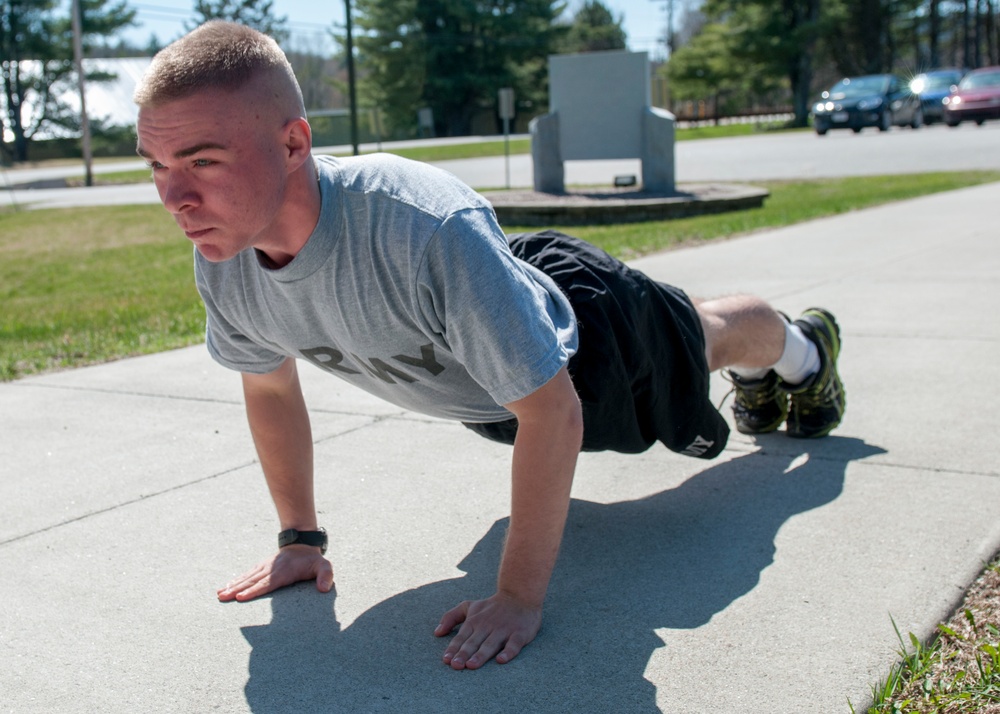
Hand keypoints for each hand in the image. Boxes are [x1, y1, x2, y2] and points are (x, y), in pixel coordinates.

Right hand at [217, 545, 333, 601]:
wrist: (302, 544)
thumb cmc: (312, 560)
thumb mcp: (324, 566)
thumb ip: (326, 576)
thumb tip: (324, 588)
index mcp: (284, 572)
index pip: (267, 583)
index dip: (254, 590)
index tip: (241, 596)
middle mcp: (271, 569)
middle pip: (252, 581)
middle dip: (237, 589)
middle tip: (222, 597)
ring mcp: (264, 567)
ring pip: (247, 577)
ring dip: (233, 585)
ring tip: (220, 593)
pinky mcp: (261, 567)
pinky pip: (247, 574)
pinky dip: (236, 580)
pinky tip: (226, 586)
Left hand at [434, 593, 541, 669]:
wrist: (520, 596)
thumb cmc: (492, 607)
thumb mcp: (469, 606)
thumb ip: (451, 617)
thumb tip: (437, 632)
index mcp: (475, 621)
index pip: (462, 637)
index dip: (453, 648)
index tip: (446, 660)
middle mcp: (488, 625)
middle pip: (474, 642)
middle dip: (464, 653)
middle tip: (456, 665)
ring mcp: (504, 629)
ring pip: (491, 644)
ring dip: (481, 655)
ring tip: (471, 665)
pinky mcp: (520, 633)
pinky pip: (514, 644)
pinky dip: (508, 652)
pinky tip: (501, 660)